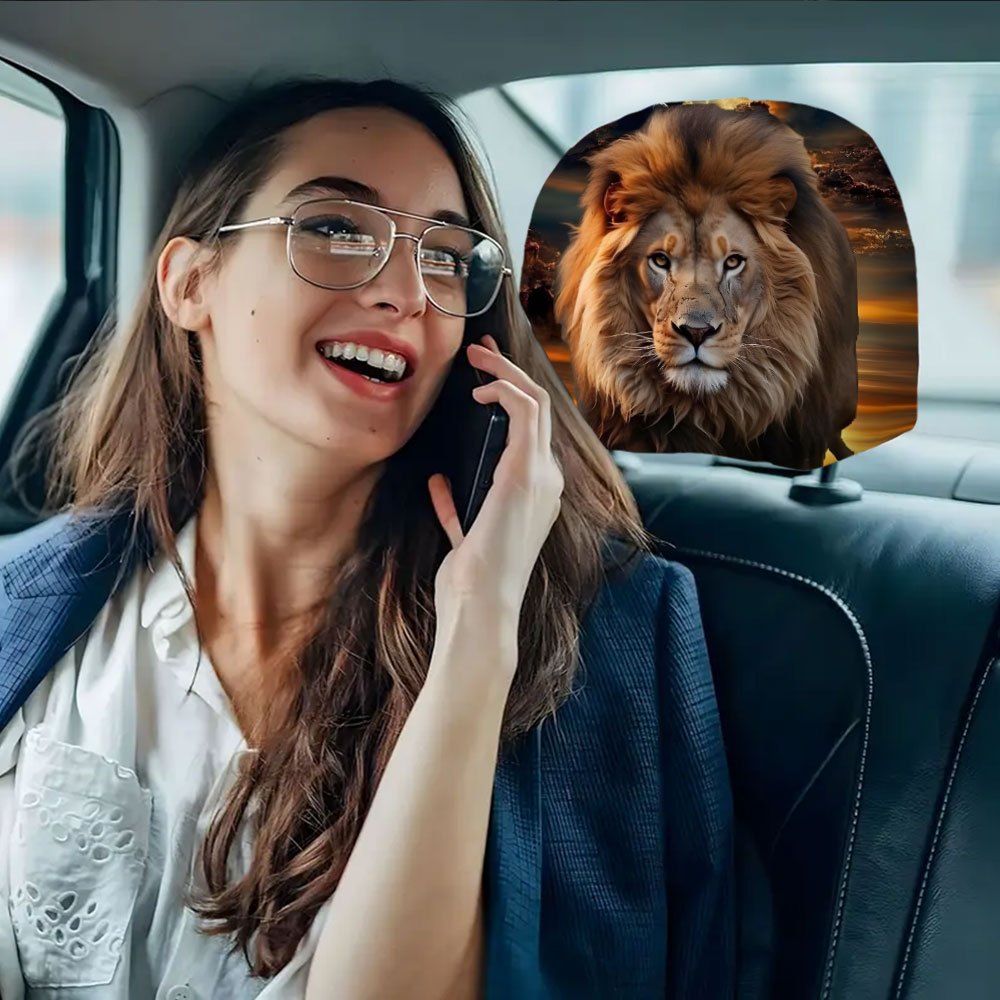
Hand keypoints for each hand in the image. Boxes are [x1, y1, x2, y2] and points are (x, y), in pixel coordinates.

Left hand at [427, 334, 563, 674]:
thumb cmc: (471, 578)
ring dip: (507, 373)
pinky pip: (525, 413)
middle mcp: (547, 481)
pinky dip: (505, 392)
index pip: (531, 434)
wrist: (480, 603)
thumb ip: (455, 507)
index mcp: (536, 494)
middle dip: (511, 374)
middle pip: (539, 410)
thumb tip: (441, 481)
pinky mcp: (526, 473)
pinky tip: (480, 390)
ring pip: (536, 403)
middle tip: (482, 351)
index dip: (510, 398)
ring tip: (479, 356)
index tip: (482, 380)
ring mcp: (542, 475)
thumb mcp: (462, 533)